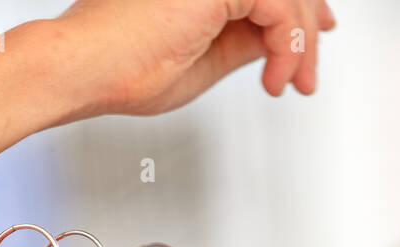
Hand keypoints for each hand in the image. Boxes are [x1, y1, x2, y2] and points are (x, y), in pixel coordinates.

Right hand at [56, 0, 335, 116]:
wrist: (82, 68)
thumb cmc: (121, 71)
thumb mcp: (206, 60)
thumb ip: (245, 41)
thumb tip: (279, 41)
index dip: (301, 11)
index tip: (317, 39)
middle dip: (307, 31)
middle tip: (305, 78)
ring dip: (299, 46)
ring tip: (287, 85)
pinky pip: (281, 7)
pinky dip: (288, 46)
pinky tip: (275, 78)